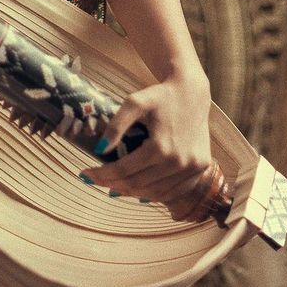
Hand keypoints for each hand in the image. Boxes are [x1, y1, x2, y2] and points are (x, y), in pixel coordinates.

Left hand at [82, 70, 211, 207]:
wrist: (192, 92)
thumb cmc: (160, 95)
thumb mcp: (134, 102)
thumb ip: (116, 125)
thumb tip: (99, 149)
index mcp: (160, 147)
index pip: (124, 170)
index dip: (102, 174)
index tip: (85, 174)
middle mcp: (178, 162)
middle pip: (138, 184)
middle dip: (112, 184)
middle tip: (95, 180)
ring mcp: (191, 169)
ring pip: (155, 193)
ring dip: (132, 193)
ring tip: (114, 187)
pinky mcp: (200, 169)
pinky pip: (174, 191)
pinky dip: (155, 194)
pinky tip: (140, 191)